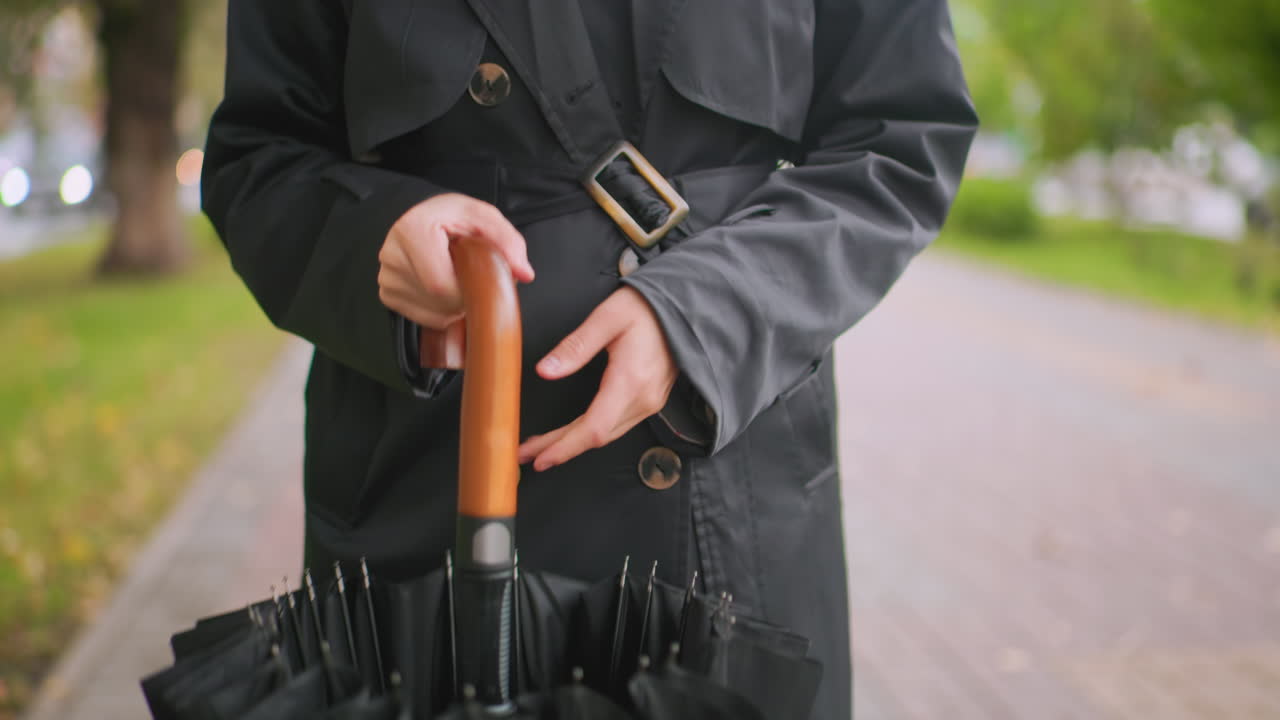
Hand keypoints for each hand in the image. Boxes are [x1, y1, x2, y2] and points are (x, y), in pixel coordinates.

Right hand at [378, 193, 534, 328]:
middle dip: (465, 298)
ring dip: (455, 306)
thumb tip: (523, 273)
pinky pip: (423, 319)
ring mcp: (387, 278)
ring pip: (433, 314)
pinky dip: (441, 311)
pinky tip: (443, 289)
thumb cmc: (452, 219)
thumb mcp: (483, 218)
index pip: (441, 285)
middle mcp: (391, 255)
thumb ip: (507, 241)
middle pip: (438, 302)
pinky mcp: (387, 295)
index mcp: (412, 230)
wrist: (422, 220)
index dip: (467, 291)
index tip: (478, 279)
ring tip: (456, 278)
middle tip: (471, 277)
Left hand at [518, 287, 677, 471]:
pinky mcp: (649, 400)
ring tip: (542, 446)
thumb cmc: (646, 308)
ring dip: (573, 443)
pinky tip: (573, 431)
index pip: (593, 428)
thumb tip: (545, 370)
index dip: (564, 447)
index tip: (538, 457)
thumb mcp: (606, 318)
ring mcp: (649, 402)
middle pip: (596, 437)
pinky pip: (616, 425)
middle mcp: (643, 399)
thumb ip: (575, 346)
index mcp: (630, 381)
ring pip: (606, 434)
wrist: (683, 308)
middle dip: (560, 448)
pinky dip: (590, 432)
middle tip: (527, 455)